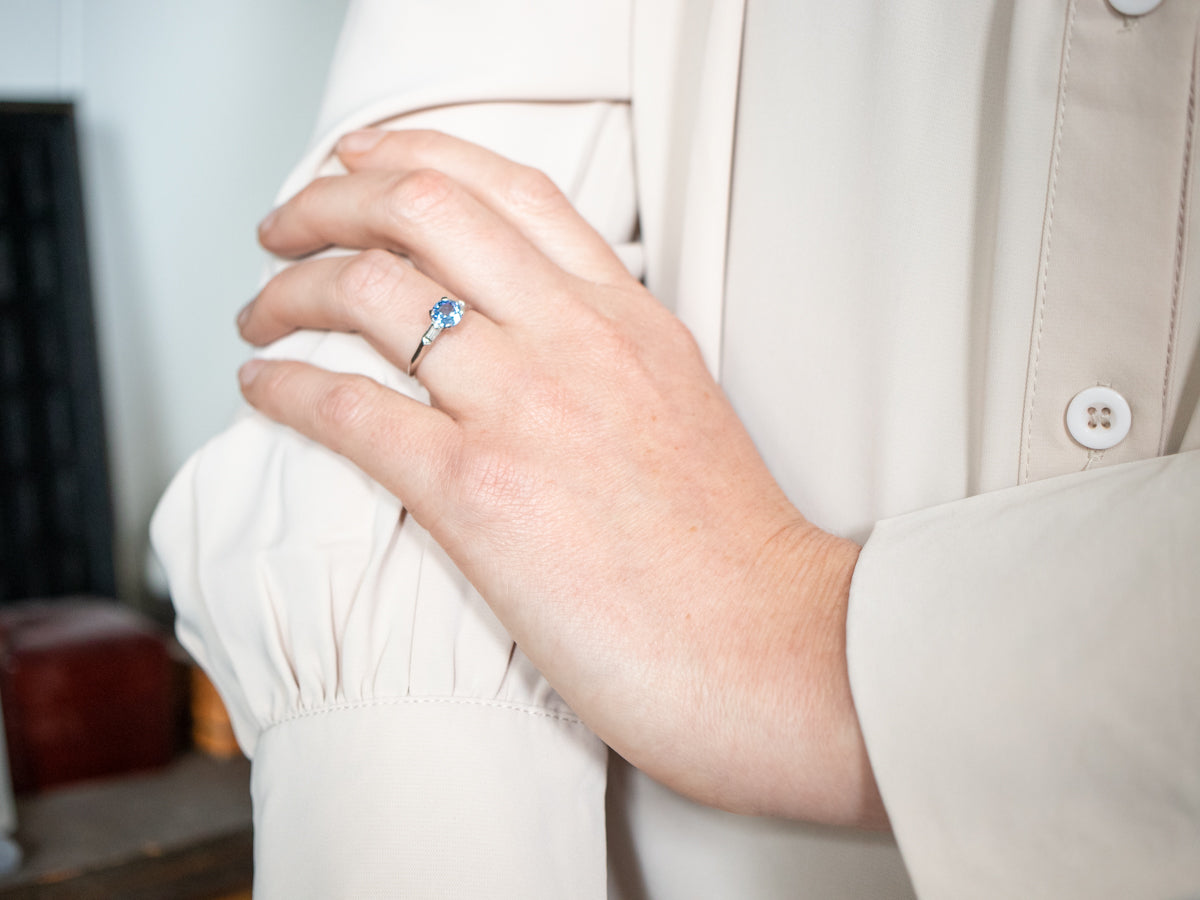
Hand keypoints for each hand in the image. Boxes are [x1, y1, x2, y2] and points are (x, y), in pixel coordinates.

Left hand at [237, 129, 883, 826]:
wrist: (769, 647)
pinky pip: (350, 409)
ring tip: (261, 312)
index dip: (413, 155)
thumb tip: (523, 332)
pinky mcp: (479, 493)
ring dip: (289, 291)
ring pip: (370, 293)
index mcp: (628, 315)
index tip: (358, 161)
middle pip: (421, 209)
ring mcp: (526, 407)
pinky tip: (264, 387)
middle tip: (286, 227)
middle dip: (327, 201)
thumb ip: (605, 350)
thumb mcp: (681, 404)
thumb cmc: (729, 551)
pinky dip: (287, 387)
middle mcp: (574, 339)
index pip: (506, 188)